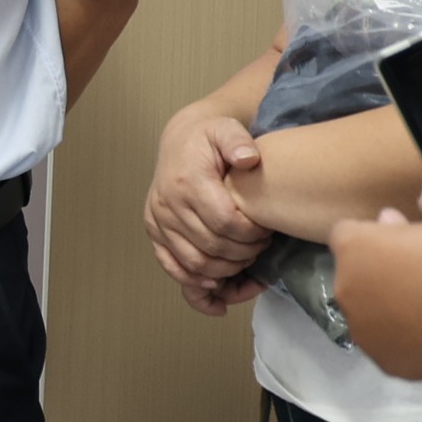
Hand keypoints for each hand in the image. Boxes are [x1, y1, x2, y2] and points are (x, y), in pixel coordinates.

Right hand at [143, 110, 269, 310]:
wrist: (179, 141)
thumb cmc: (208, 139)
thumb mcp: (225, 129)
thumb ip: (238, 140)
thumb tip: (248, 158)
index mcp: (187, 182)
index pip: (225, 223)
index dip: (252, 234)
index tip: (267, 231)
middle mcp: (168, 205)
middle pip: (212, 248)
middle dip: (244, 253)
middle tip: (262, 247)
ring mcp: (158, 222)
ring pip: (195, 264)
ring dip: (226, 272)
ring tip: (247, 262)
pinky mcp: (154, 234)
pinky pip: (173, 268)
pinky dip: (195, 287)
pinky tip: (218, 292)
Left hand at [329, 210, 421, 382]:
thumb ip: (401, 230)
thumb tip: (386, 222)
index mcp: (353, 247)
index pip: (346, 235)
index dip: (373, 239)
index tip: (399, 245)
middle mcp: (346, 289)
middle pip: (354, 278)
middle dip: (376, 276)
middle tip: (417, 280)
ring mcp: (363, 330)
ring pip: (368, 315)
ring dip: (386, 311)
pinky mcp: (384, 363)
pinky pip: (389, 345)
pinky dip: (405, 341)